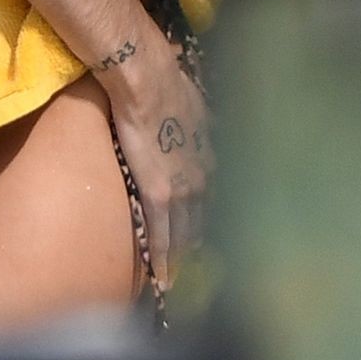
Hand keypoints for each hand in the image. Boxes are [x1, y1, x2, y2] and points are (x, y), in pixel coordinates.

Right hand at [95, 26, 212, 290]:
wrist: (148, 81)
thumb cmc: (167, 84)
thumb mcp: (196, 105)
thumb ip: (198, 121)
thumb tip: (194, 114)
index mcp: (212, 158)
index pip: (213, 198)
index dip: (207, 216)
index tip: (202, 231)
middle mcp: (206, 179)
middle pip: (203, 220)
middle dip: (197, 242)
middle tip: (191, 264)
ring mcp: (185, 191)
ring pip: (185, 234)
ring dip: (182, 256)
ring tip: (176, 277)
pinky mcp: (160, 196)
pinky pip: (162, 235)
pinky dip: (163, 259)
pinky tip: (161, 278)